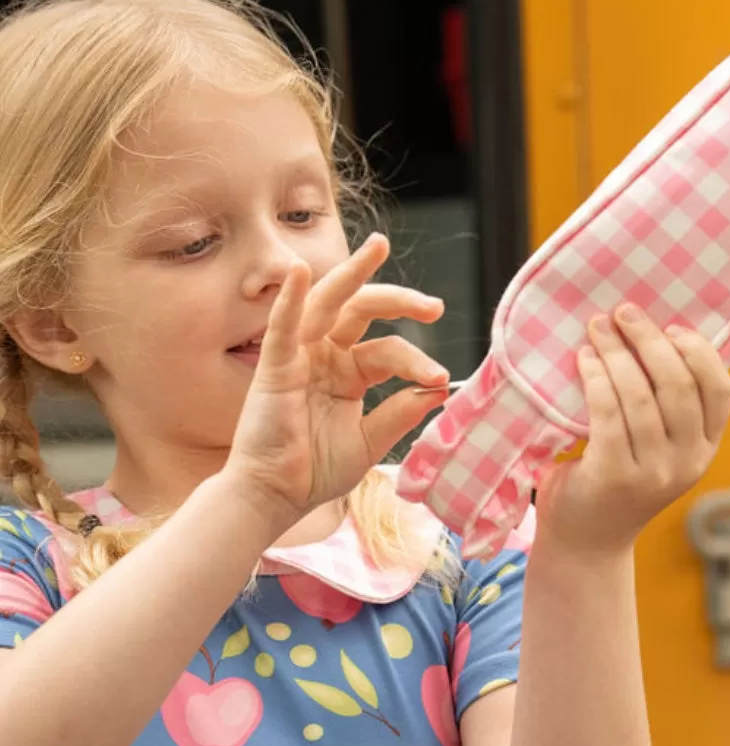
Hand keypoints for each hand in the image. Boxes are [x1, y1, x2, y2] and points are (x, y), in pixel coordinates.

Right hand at [226, 234, 449, 524]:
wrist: (275, 498)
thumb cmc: (315, 472)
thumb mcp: (368, 442)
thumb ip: (399, 414)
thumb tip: (439, 390)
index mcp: (348, 373)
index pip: (388, 351)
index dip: (416, 361)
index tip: (440, 377)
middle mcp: (324, 356)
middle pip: (362, 311)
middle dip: (399, 301)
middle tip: (433, 305)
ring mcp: (298, 357)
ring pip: (326, 303)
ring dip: (351, 273)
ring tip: (378, 247)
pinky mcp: (273, 366)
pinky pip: (281, 326)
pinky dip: (288, 298)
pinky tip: (297, 271)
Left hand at [534, 304, 729, 555]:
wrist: (586, 539)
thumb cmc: (616, 476)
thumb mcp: (657, 444)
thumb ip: (664, 404)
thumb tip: (648, 332)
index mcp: (705, 447)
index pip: (720, 389)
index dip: (698, 350)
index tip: (670, 325)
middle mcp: (688, 462)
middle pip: (678, 384)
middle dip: (649, 339)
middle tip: (622, 312)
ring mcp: (655, 473)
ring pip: (640, 395)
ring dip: (616, 353)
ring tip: (596, 329)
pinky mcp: (616, 476)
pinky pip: (609, 413)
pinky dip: (596, 378)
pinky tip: (583, 360)